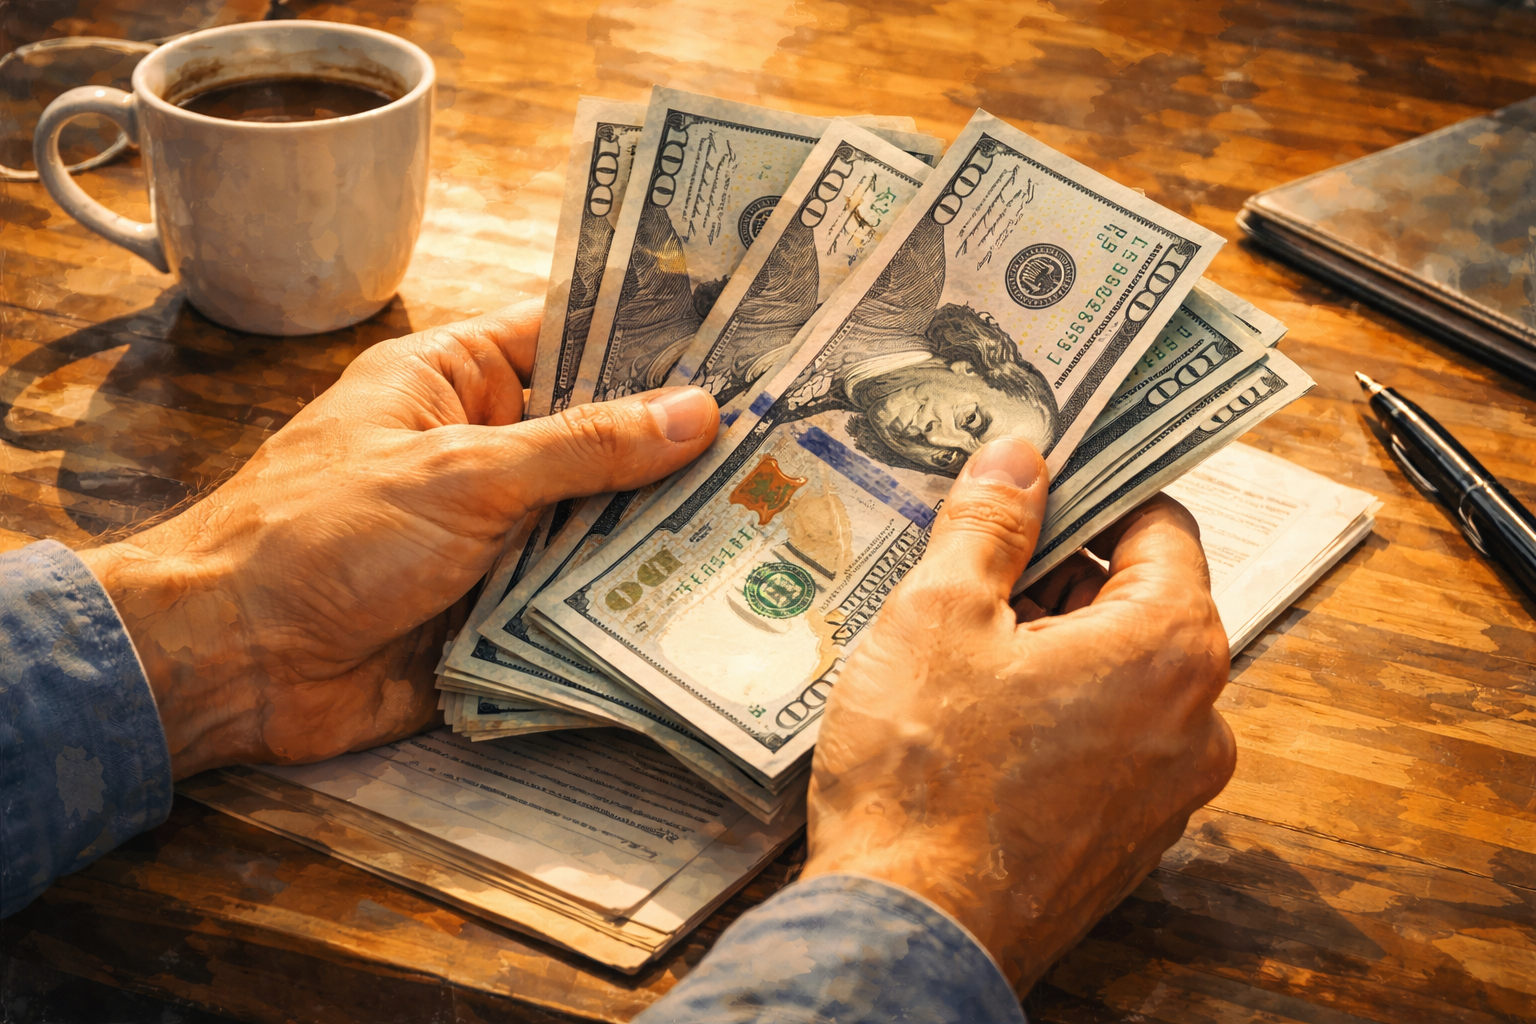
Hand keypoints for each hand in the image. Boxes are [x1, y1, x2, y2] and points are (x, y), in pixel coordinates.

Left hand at [78, 303, 718, 777]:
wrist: (237, 665)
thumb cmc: (321, 536)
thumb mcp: (461, 473)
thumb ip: (582, 446)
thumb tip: (695, 412)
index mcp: (458, 380)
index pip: (571, 334)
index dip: (650, 335)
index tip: (744, 336)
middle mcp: (486, 449)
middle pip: (600, 433)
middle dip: (678, 441)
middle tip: (787, 436)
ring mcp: (497, 530)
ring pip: (600, 517)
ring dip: (665, 524)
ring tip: (776, 509)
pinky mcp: (503, 605)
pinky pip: (581, 593)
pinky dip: (633, 596)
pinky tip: (716, 592)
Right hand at [801, 436, 1233, 991]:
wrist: (910, 932)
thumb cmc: (926, 775)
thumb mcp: (940, 614)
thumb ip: (989, 523)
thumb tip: (1018, 457)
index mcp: (1169, 648)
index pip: (1161, 525)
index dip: (1096, 487)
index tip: (1041, 472)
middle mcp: (1195, 721)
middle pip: (1139, 601)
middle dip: (1058, 568)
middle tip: (974, 553)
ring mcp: (1165, 791)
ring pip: (1117, 675)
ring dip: (1050, 641)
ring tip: (958, 635)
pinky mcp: (1125, 840)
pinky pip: (1103, 741)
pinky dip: (1053, 710)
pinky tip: (972, 713)